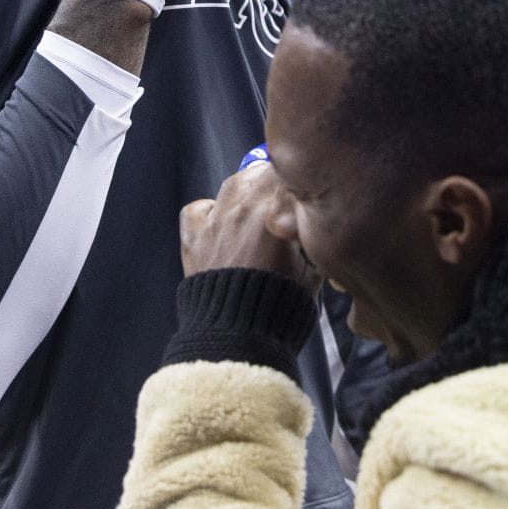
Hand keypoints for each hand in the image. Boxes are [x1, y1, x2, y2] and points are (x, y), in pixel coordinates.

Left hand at [179, 165, 319, 294]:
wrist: (238, 336)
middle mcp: (243, 210)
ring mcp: (215, 222)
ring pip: (232, 184)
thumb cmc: (282, 306)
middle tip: (284, 198)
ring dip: (246, 189)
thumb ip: (311, 237)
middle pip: (260, 171)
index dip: (298, 180)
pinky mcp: (193, 238)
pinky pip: (197, 210)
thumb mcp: (314, 269)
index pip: (288, 174)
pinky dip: (209, 211)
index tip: (303, 190)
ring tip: (256, 206)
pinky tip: (220, 223)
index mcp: (274, 214)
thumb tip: (312, 222)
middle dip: (274, 180)